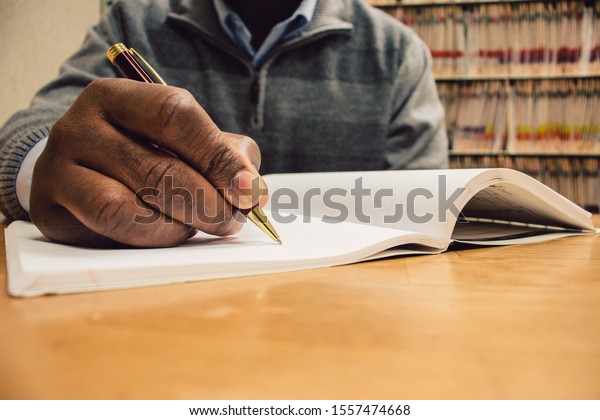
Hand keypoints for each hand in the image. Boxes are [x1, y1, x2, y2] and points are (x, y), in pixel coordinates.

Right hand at [29, 79, 266, 247]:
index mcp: (119, 97)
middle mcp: (82, 124)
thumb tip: (252, 191)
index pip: (176, 115)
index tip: (248, 191)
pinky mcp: (52, 205)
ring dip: (182, 222)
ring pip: (135, 203)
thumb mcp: (186, 143)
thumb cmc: (144, 155)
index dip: (218, 156)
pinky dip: (154, 234)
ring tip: (197, 223)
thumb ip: (224, 155)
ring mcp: (59, 164)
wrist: (79, 174)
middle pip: (161, 167)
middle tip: (232, 219)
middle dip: (210, 202)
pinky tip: (169, 232)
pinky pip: (114, 224)